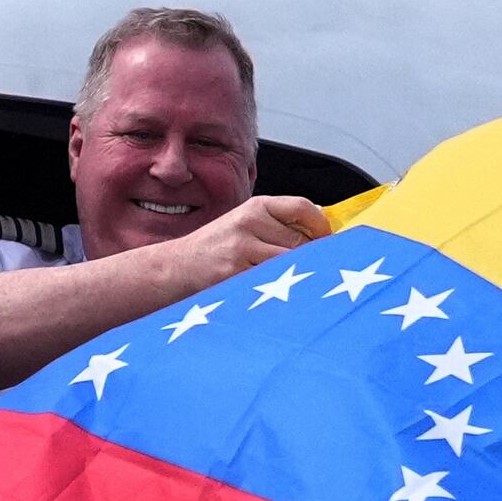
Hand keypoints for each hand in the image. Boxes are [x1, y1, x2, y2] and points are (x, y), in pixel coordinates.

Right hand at [164, 194, 331, 286]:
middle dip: (309, 260)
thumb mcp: (244, 224)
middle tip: (309, 272)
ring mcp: (240, 248)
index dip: (321, 227)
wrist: (175, 267)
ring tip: (291, 285)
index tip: (326, 241)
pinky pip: (270, 282)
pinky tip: (273, 293)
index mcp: (255, 207)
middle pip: (301, 242)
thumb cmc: (215, 249)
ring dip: (295, 276)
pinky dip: (278, 290)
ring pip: (289, 264)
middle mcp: (248, 222)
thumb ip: (278, 224)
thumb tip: (322, 226)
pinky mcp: (234, 273)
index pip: (302, 207)